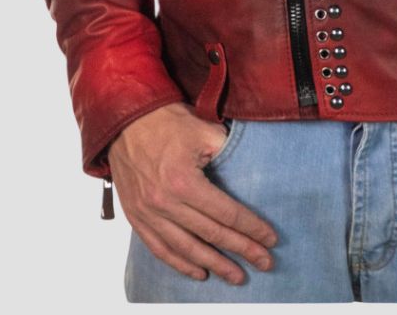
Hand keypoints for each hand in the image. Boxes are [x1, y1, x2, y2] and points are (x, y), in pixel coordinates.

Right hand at [107, 103, 277, 283]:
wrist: (126, 120)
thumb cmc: (167, 121)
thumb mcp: (204, 130)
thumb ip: (229, 151)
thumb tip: (250, 169)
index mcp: (184, 182)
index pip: (226, 213)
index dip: (251, 227)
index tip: (270, 238)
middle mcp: (165, 203)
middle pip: (211, 234)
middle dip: (242, 250)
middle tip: (265, 263)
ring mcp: (148, 213)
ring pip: (186, 248)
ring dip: (214, 264)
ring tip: (237, 276)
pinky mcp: (136, 216)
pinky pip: (159, 248)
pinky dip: (180, 263)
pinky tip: (199, 272)